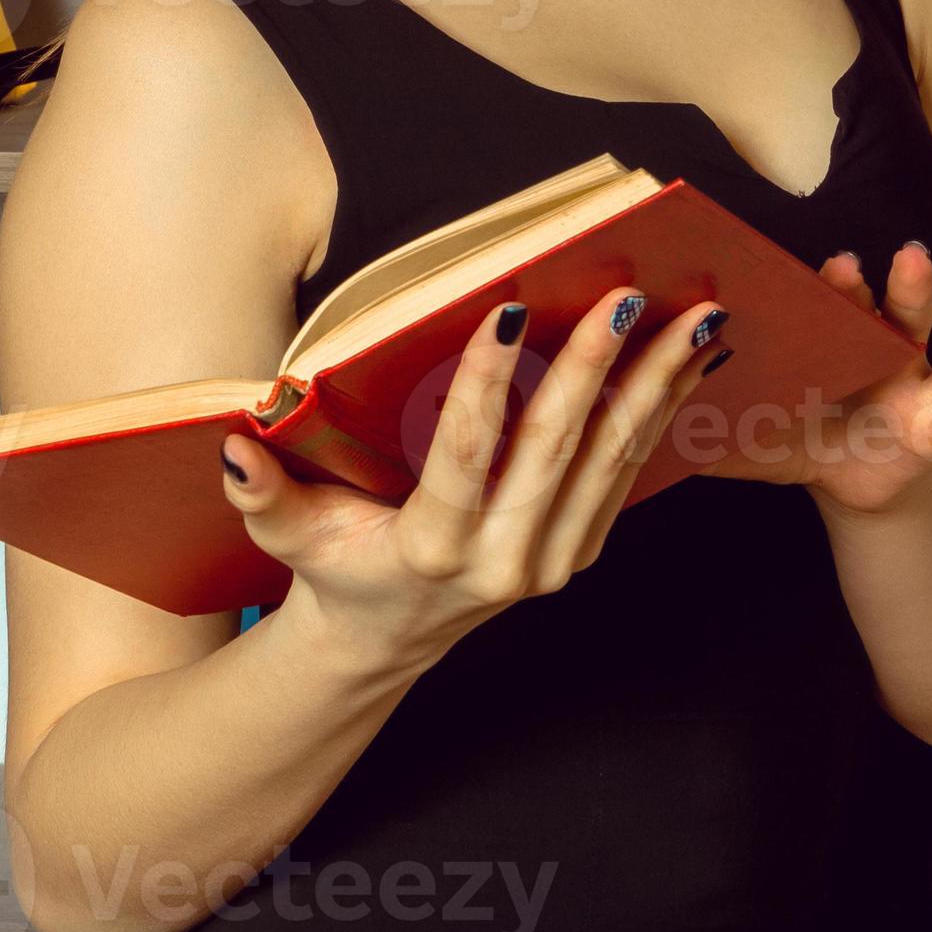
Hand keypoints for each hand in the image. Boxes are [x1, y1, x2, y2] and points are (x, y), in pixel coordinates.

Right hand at [216, 284, 724, 676]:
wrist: (386, 635)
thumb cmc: (337, 567)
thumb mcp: (291, 533)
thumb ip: (262, 494)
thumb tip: (234, 447)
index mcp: (434, 551)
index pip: (466, 456)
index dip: (488, 382)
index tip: (511, 309)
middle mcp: (505, 562)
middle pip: (558, 450)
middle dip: (598, 366)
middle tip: (629, 296)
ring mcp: (551, 562)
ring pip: (612, 459)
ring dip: (658, 384)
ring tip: (698, 319)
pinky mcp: (579, 551)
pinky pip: (627, 473)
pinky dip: (662, 412)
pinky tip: (690, 361)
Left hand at [697, 241, 931, 516]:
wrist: (860, 485)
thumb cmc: (808, 444)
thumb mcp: (767, 448)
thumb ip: (724, 447)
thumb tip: (658, 449)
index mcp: (814, 345)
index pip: (803, 309)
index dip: (786, 292)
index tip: (764, 271)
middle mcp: (858, 342)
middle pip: (851, 302)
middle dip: (848, 281)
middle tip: (837, 261)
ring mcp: (905, 367)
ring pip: (910, 318)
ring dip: (912, 288)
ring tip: (913, 260)